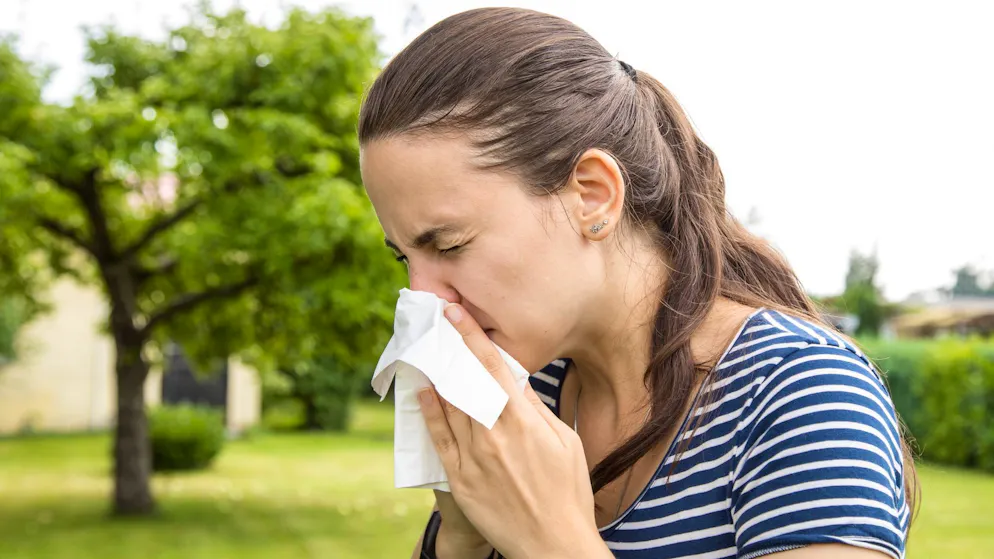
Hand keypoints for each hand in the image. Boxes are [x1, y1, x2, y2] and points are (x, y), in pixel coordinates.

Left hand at [417, 303, 607, 557]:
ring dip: (437, 374)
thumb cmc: (567, 492)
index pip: (492, 366)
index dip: (470, 335)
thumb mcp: (565, 442)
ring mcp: (474, 457)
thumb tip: (518, 382)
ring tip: (428, 351)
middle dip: (449, 348)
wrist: (553, 544)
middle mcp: (494, 433)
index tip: (454, 312)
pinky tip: (424, 393)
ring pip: (449, 405)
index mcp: (523, 420)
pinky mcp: (460, 480)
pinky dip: (430, 413)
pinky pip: (439, 439)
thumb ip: (538, 409)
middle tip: (435, 324)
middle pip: (465, 380)